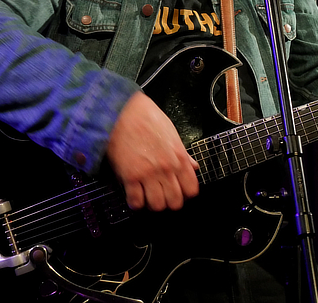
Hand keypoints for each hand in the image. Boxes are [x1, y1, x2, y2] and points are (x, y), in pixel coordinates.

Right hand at [105, 91, 199, 210]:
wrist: (124, 111)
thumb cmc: (148, 119)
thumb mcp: (172, 134)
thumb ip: (183, 154)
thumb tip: (193, 166)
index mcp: (179, 158)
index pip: (191, 190)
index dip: (185, 194)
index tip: (178, 192)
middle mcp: (167, 169)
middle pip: (175, 202)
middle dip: (169, 202)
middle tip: (161, 195)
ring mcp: (148, 174)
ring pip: (157, 206)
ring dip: (152, 204)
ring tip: (147, 195)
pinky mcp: (130, 177)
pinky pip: (136, 202)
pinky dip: (135, 202)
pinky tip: (134, 194)